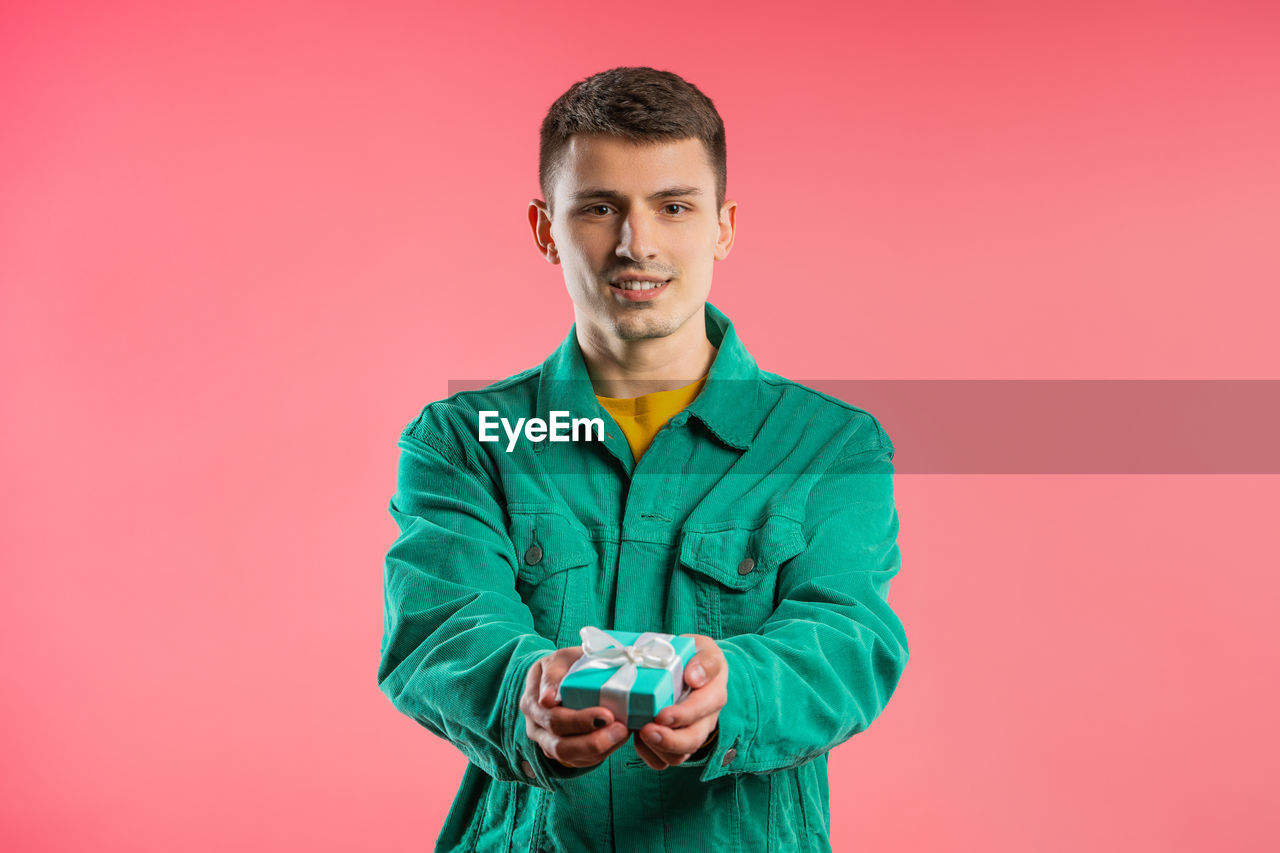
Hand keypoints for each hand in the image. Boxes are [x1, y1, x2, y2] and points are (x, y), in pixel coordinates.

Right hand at [520, 646, 630, 767]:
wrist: (561, 675)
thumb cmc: (565, 665)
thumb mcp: (561, 658)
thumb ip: (554, 675)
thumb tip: (547, 699)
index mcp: (532, 701)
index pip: (552, 718)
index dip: (579, 721)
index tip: (606, 715)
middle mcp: (535, 725)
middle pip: (559, 744)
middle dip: (593, 741)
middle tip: (621, 729)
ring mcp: (546, 741)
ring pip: (569, 757)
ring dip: (599, 750)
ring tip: (622, 734)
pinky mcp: (561, 752)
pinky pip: (578, 762)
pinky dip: (600, 754)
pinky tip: (616, 740)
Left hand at [634, 634, 726, 769]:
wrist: (691, 669)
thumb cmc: (696, 657)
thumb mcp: (704, 649)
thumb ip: (705, 661)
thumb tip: (694, 678)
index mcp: (714, 694)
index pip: (701, 710)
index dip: (682, 716)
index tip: (661, 714)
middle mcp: (705, 719)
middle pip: (692, 741)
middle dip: (668, 741)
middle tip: (645, 731)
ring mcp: (690, 733)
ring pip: (678, 756)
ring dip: (656, 749)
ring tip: (638, 733)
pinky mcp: (675, 743)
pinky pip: (664, 760)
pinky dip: (649, 755)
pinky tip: (637, 739)